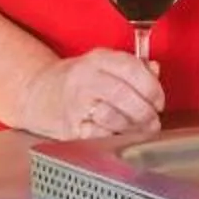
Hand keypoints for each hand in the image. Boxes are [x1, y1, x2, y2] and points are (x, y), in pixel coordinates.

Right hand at [15, 49, 163, 140]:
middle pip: (123, 95)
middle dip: (145, 112)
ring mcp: (75, 104)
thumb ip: (133, 67)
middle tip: (153, 121)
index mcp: (98, 59)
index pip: (132, 68)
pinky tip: (118, 136)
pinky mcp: (69, 127)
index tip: (159, 101)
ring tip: (138, 130)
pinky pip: (98, 136)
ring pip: (112, 117)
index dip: (152, 87)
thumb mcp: (104, 65)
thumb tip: (155, 71)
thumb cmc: (78, 80)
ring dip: (131, 127)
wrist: (38, 93)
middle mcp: (85, 79)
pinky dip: (113, 138)